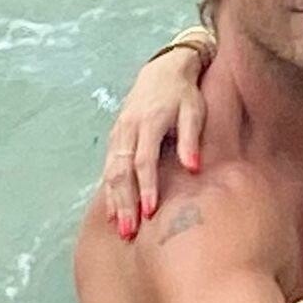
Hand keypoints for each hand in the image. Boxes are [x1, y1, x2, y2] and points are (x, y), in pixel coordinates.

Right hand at [104, 48, 206, 238]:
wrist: (163, 70)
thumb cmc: (184, 94)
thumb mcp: (194, 111)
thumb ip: (191, 139)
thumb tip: (193, 169)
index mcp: (148, 123)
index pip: (144, 160)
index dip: (146, 186)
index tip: (150, 211)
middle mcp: (128, 130)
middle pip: (121, 171)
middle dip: (125, 203)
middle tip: (130, 232)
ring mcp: (118, 134)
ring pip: (111, 172)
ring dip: (115, 202)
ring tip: (120, 229)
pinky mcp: (115, 138)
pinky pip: (108, 168)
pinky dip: (109, 191)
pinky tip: (113, 213)